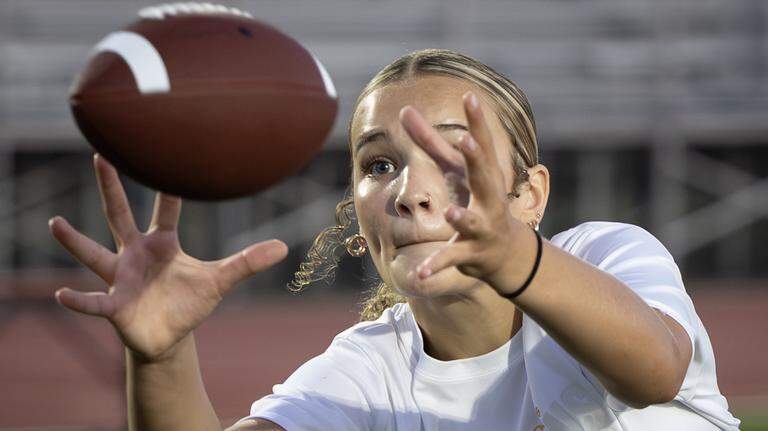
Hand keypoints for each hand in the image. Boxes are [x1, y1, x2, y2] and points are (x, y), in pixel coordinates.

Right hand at [49, 154, 287, 359]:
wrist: (169, 336)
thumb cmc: (189, 302)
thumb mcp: (220, 280)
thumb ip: (247, 262)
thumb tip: (283, 247)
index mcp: (162, 243)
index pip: (167, 208)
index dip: (170, 185)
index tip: (168, 152)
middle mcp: (135, 253)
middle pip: (120, 214)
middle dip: (112, 187)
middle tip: (100, 154)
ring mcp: (121, 277)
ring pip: (94, 254)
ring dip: (75, 240)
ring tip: (55, 223)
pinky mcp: (114, 305)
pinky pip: (93, 300)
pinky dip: (79, 298)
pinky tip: (61, 293)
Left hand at [398, 91, 530, 289]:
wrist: (507, 254)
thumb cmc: (477, 201)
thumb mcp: (455, 171)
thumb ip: (429, 141)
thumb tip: (404, 110)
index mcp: (485, 176)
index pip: (482, 144)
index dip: (477, 121)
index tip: (470, 97)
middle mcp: (489, 199)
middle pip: (484, 177)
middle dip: (476, 159)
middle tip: (466, 140)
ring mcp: (482, 228)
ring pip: (471, 223)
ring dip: (461, 217)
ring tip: (449, 211)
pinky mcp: (470, 254)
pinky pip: (451, 259)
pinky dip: (435, 266)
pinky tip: (419, 273)